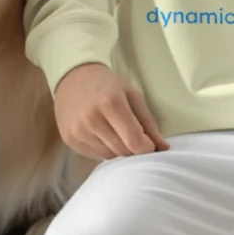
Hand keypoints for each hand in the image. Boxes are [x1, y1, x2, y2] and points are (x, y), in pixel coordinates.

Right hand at [53, 63, 169, 159]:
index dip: (147, 148)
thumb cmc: (108, 85)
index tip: (149, 143)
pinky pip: (95, 156)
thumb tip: (164, 148)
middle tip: (132, 134)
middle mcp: (92, 118)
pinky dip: (103, 149)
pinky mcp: (69, 139)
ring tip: (115, 131)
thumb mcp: (132, 96)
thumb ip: (148, 123)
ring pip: (109, 156)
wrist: (74, 78)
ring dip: (118, 149)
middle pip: (123, 152)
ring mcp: (78, 130)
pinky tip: (101, 133)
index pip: (135, 142)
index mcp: (111, 103)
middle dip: (133, 148)